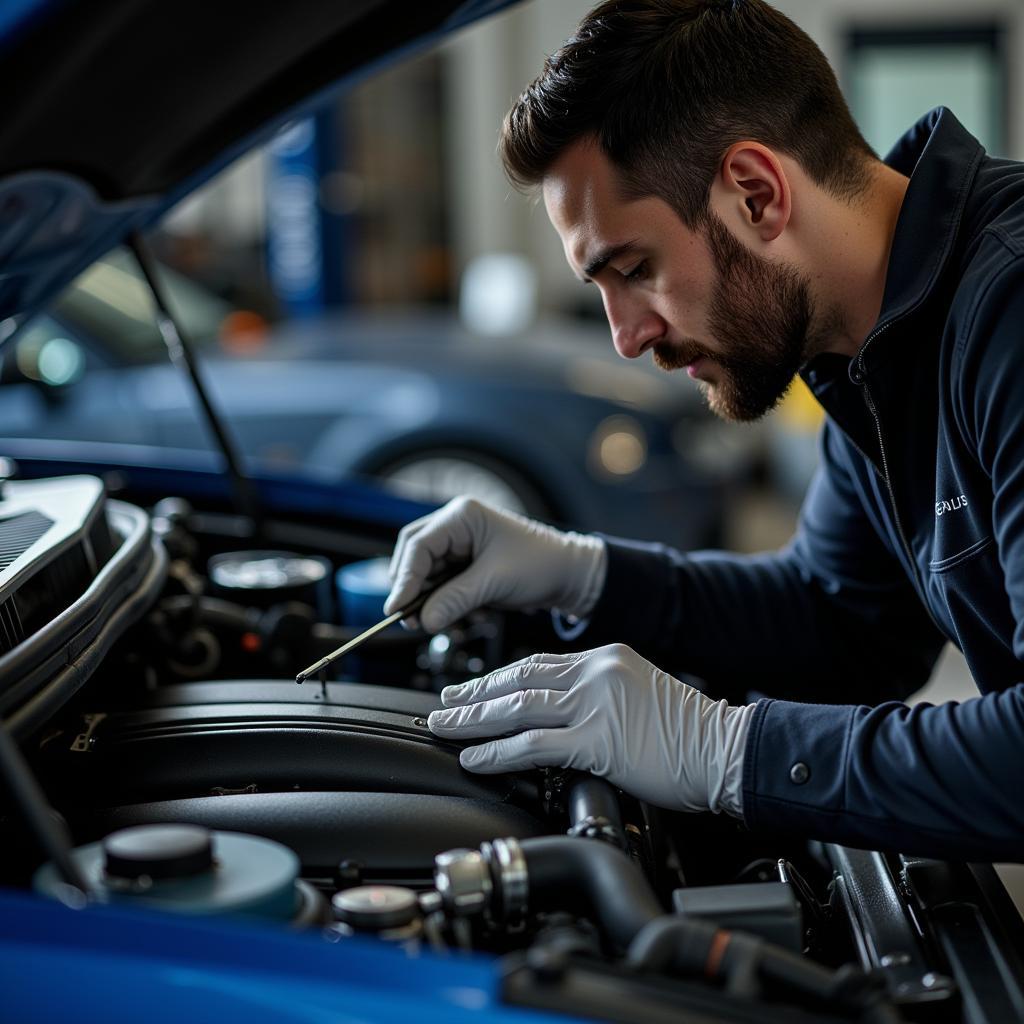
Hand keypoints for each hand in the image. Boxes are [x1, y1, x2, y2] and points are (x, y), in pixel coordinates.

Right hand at [384, 497, 605, 633]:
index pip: (418, 544)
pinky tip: (458, 617)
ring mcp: (458, 545)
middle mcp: (455, 526)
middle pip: (414, 556)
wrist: (567, 574)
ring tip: (437, 622)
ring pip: (425, 573)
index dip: (404, 578)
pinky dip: (442, 603)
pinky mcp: (464, 565)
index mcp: (461, 516)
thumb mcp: (495, 582)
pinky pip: (440, 585)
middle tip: (409, 619)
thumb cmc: (539, 564)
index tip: (396, 608)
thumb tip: (423, 620)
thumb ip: (455, 599)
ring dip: (427, 599)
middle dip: (411, 588)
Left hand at [427, 644, 752, 814]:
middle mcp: (595, 673)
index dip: (497, 677)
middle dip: (474, 694)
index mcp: (604, 658)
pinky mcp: (597, 740)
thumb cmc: (688, 732)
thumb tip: (558, 715)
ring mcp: (595, 705)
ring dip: (474, 720)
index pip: (536, 663)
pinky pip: (533, 745)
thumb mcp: (638, 693)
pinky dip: (498, 753)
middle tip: (444, 705)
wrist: (725, 749)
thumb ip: (597, 695)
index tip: (472, 689)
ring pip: (517, 707)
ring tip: (446, 729)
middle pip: (518, 678)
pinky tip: (476, 759)